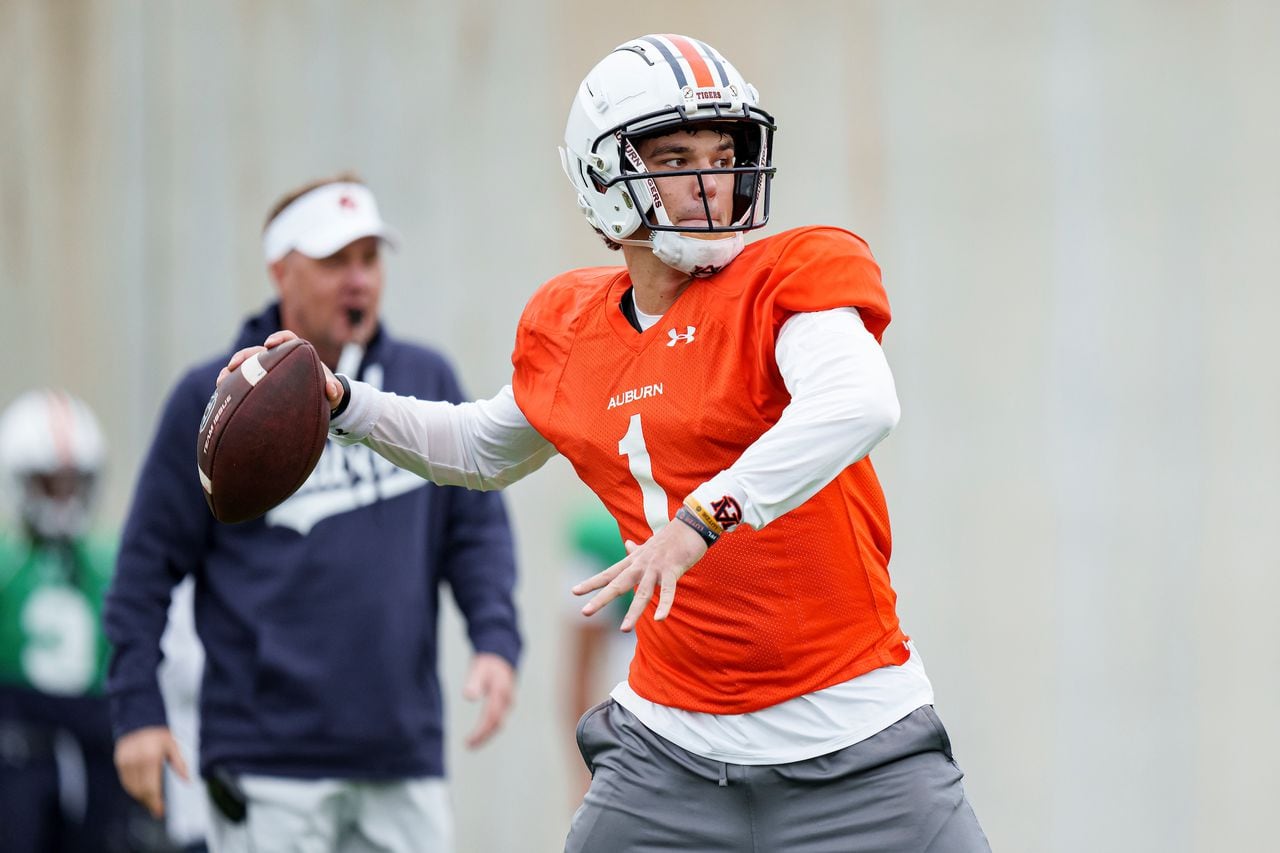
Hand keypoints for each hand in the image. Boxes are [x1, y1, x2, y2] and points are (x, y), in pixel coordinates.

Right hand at [114, 725, 188, 818]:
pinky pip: (125, 782)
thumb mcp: (173, 746)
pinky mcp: (119, 762)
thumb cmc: (158, 733)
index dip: (155, 802)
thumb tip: (188, 780)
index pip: (151, 788)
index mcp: (150, 759)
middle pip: (141, 791)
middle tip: (157, 808)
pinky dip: (133, 789)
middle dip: (149, 802)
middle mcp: (136, 762)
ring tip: (151, 801)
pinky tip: (141, 791)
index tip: (160, 811)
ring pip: (131, 788)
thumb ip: (180, 764)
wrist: (139, 720)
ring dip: (141, 797)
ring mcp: (125, 763)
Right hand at [218, 330, 344, 411]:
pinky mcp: (257, 383)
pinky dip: (230, 384)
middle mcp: (278, 359)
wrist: (317, 402)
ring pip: (245, 366)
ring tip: (222, 379)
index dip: (278, 338)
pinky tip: (220, 391)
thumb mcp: (333, 392)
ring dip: (233, 370)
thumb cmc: (325, 391)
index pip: (287, 339)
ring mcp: (265, 371)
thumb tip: (332, 390)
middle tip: (236, 364)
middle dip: (245, 356)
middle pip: (258, 352)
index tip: (270, 344)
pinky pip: (241, 382)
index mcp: (297, 354)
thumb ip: (334, 389)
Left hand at [462, 652, 515, 748]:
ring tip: (472, 743)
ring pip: (499, 723)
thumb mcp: (478, 668)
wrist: (501, 655)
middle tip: (469, 746)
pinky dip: (489, 728)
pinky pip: (499, 719)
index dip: (480, 732)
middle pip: (497, 724)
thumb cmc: (487, 663)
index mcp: (500, 693)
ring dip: (487, 734)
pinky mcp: (506, 703)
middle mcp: (507, 700)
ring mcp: (508, 702)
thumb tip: (469, 697)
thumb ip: (473, 682)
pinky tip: (480, 732)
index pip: (491, 717)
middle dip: (484, 737)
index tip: (468, 742)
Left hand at [573, 518, 707, 631]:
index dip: (592, 583)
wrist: (691, 524)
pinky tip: (660, 618)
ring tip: (624, 629)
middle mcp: (641, 565)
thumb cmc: (670, 537)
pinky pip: (669, 590)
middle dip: (602, 599)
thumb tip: (627, 544)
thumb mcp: (649, 545)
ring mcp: (656, 568)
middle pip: (618, 584)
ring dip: (633, 611)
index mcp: (634, 561)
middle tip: (585, 612)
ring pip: (643, 592)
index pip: (609, 573)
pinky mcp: (673, 570)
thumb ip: (636, 549)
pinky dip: (665, 604)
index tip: (574, 592)